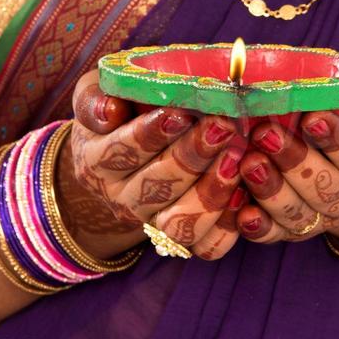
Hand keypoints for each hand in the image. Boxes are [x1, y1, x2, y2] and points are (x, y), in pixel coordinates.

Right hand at [62, 70, 246, 260]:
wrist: (116, 159)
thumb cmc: (117, 111)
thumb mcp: (95, 93)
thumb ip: (94, 99)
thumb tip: (110, 110)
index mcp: (96, 161)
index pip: (120, 151)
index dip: (150, 134)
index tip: (180, 113)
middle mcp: (120, 197)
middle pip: (155, 185)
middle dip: (192, 156)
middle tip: (223, 126)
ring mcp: (150, 221)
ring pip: (178, 222)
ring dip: (210, 192)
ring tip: (236, 157)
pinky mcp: (178, 237)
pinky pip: (204, 244)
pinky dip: (226, 225)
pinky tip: (244, 193)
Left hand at [235, 73, 338, 243]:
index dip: (338, 140)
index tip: (312, 118)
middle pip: (327, 188)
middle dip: (295, 162)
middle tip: (266, 134)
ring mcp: (322, 216)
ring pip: (299, 213)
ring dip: (272, 190)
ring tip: (249, 163)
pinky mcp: (293, 228)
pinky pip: (275, 234)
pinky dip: (259, 226)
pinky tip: (243, 213)